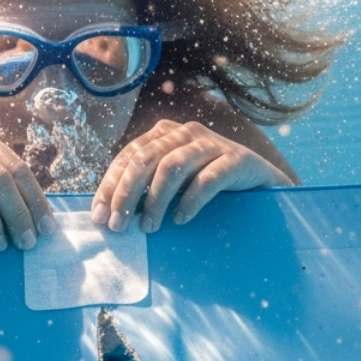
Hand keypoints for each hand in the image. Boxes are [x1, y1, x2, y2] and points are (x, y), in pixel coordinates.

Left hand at [90, 120, 287, 232]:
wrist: (261, 182)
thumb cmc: (209, 184)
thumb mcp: (175, 181)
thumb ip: (147, 187)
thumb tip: (109, 213)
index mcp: (165, 134)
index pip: (129, 156)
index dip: (111, 185)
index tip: (99, 215)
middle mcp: (186, 133)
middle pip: (146, 159)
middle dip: (127, 194)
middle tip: (119, 226)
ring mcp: (213, 144)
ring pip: (172, 167)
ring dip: (156, 200)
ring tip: (149, 227)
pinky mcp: (237, 160)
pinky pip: (208, 179)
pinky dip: (190, 201)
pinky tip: (181, 218)